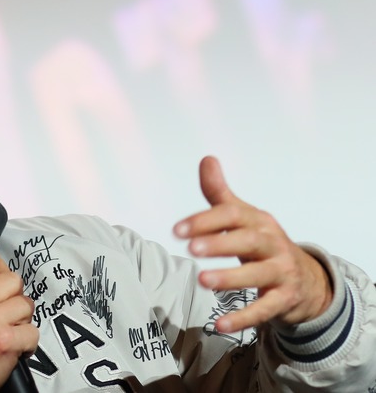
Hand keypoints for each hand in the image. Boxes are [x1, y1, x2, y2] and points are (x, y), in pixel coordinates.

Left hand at [173, 156, 332, 332]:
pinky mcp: (284, 299)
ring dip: (230, 278)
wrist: (307, 279)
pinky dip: (243, 318)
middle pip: (247, 242)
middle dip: (219, 244)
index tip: (176, 231)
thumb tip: (206, 159)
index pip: (231, 216)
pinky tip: (220, 325)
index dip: (204, 221)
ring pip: (257, 275)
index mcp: (258, 221)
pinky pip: (264, 310)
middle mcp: (272, 244)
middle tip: (191, 249)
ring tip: (202, 281)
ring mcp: (281, 272)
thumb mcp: (243, 217)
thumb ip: (219, 193)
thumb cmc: (262, 243)